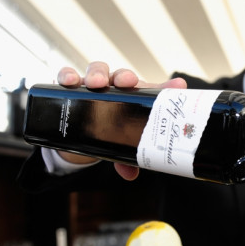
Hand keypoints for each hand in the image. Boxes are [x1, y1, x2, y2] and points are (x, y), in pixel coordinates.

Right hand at [54, 62, 186, 179]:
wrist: (82, 137)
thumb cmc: (110, 133)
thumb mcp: (121, 145)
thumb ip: (127, 158)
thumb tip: (130, 174)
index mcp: (135, 98)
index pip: (151, 90)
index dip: (163, 86)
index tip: (177, 86)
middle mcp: (115, 87)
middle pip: (121, 75)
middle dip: (124, 76)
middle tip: (126, 82)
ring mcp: (93, 86)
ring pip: (96, 71)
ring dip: (97, 74)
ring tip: (95, 83)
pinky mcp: (71, 89)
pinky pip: (67, 77)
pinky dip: (67, 75)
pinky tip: (69, 81)